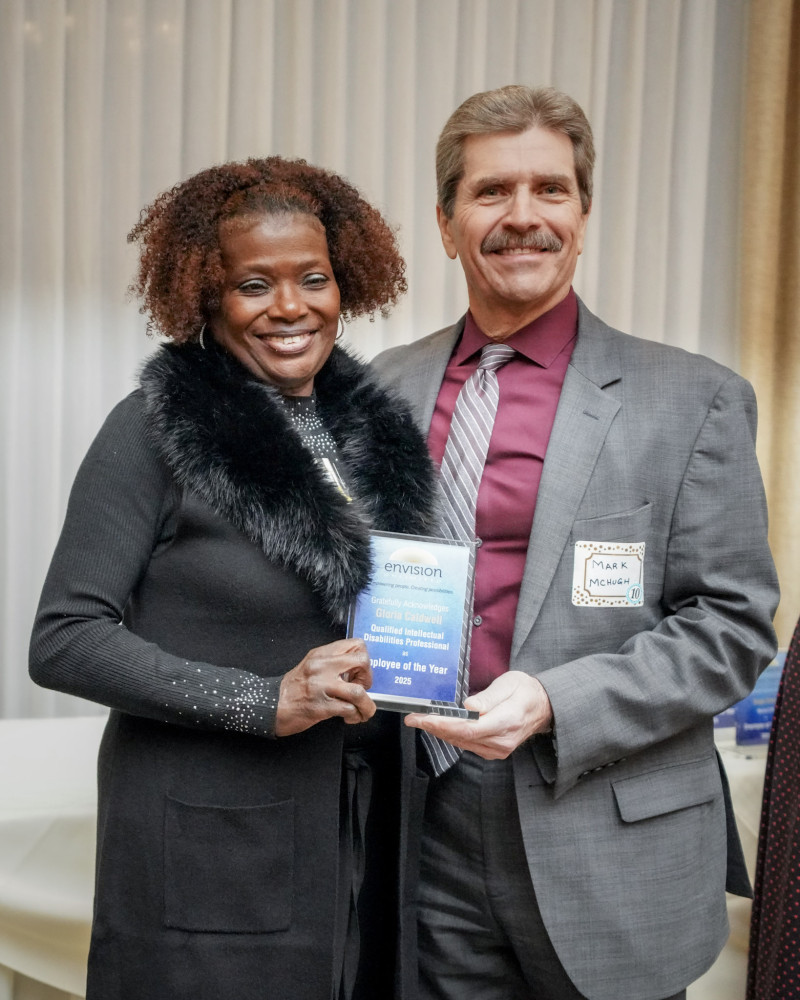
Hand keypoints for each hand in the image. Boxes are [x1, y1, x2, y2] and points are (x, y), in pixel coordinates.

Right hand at [275, 638, 375, 736]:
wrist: (270, 704)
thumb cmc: (293, 688)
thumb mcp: (311, 665)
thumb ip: (333, 662)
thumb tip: (357, 670)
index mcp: (321, 654)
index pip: (357, 644)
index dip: (363, 660)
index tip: (357, 673)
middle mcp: (322, 666)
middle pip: (362, 661)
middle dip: (368, 678)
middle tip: (362, 689)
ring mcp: (321, 686)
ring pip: (358, 691)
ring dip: (367, 705)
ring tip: (363, 710)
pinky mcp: (320, 706)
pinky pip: (349, 709)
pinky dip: (356, 716)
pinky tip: (350, 717)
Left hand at [404, 671, 552, 758]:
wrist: (543, 707)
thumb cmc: (525, 691)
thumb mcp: (509, 684)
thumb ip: (488, 697)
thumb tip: (468, 707)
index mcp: (507, 720)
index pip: (469, 728)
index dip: (443, 725)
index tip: (424, 718)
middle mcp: (502, 740)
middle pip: (461, 737)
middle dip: (434, 727)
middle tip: (413, 717)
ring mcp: (498, 749)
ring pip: (462, 743)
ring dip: (440, 732)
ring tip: (421, 720)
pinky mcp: (494, 751)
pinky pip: (468, 745)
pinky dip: (451, 736)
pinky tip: (440, 727)